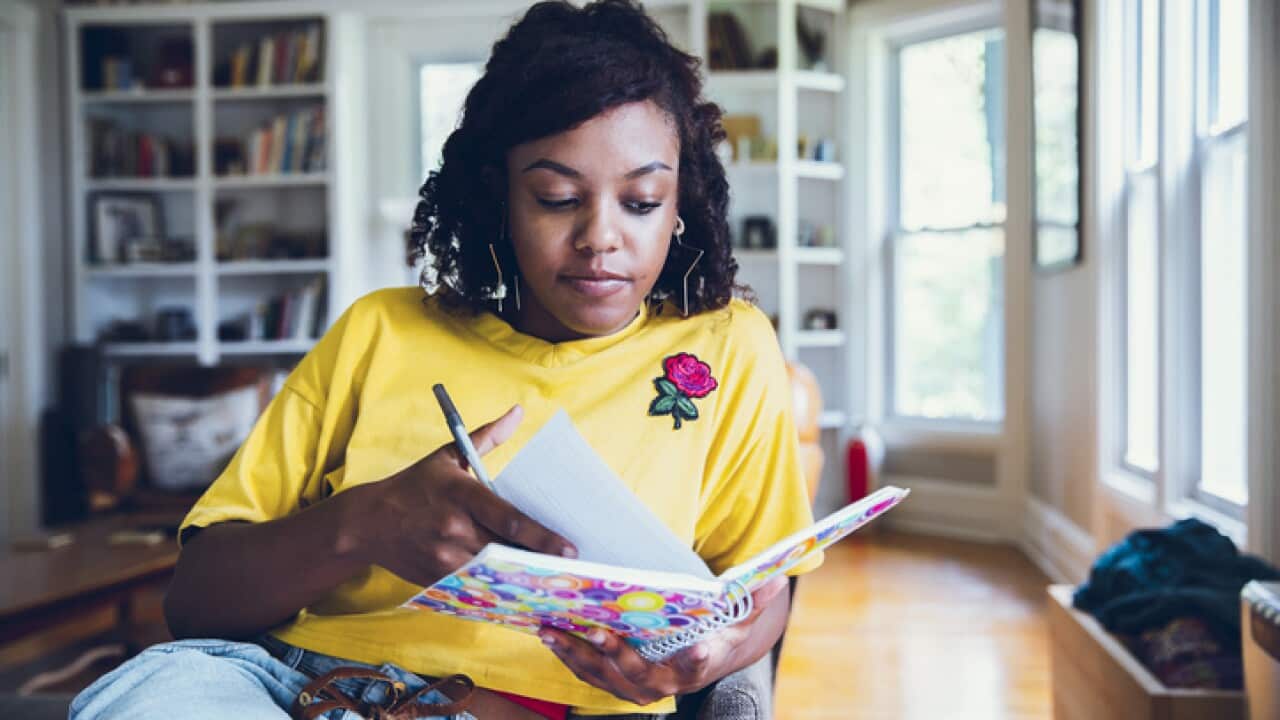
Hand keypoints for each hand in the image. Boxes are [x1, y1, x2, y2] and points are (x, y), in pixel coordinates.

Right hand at [341, 404, 576, 587]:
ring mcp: (444, 559)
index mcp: (461, 495)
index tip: (569, 548)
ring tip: (552, 582)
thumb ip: (487, 437)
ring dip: (522, 578)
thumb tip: (518, 412)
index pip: (510, 521)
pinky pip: (476, 588)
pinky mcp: (437, 579)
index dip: (543, 538)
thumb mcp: (448, 455)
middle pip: (508, 552)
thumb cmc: (414, 485)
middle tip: (570, 569)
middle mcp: (454, 529)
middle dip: (540, 562)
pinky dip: (497, 590)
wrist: (367, 522)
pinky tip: (520, 593)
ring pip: (494, 574)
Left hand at [537, 576, 789, 705]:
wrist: (701, 657)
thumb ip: (754, 599)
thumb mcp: (740, 617)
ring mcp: (635, 687)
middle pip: (636, 674)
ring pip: (602, 676)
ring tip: (553, 630)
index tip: (695, 647)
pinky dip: (566, 654)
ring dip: (575, 655)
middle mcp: (664, 685)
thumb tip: (779, 577)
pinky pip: (587, 672)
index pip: (698, 665)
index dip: (696, 659)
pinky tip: (548, 632)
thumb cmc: (718, 632)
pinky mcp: (613, 682)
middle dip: (613, 655)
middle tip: (594, 631)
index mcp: (698, 666)